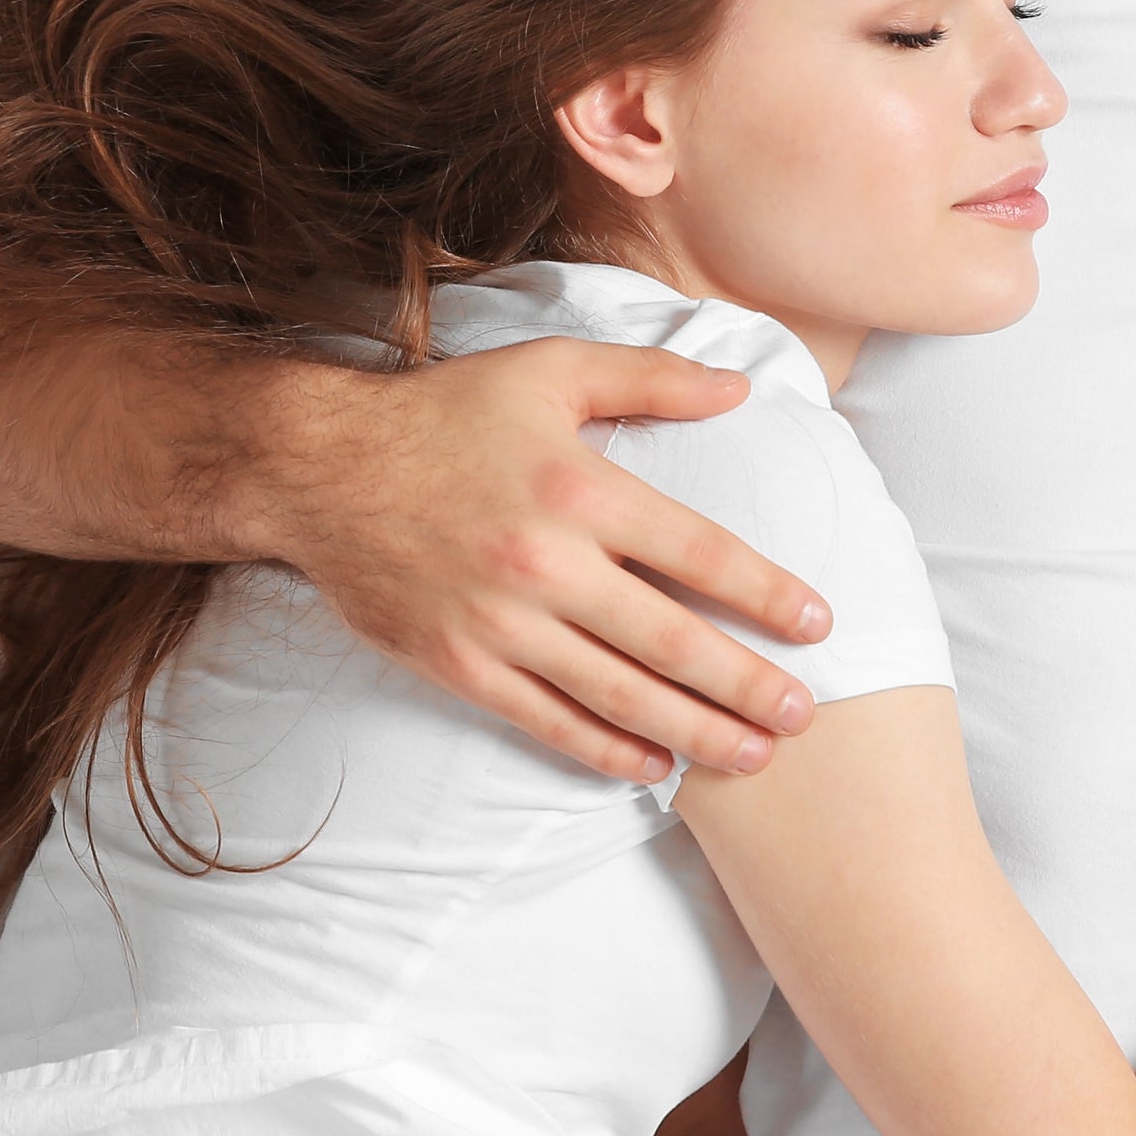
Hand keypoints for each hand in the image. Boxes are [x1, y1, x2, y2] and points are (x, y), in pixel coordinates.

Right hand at [265, 337, 828, 783]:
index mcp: (579, 487)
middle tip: (804, 717)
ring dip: (695, 730)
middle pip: (670, 640)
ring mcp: (499, 622)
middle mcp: (545, 562)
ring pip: (617, 693)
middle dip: (747, 685)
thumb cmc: (441, 413)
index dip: (766, 594)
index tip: (818, 625)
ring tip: (752, 755)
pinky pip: (546, 720)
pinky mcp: (458, 664)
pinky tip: (656, 766)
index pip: (698, 553)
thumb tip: (739, 387)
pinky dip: (606, 749)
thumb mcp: (548, 370)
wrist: (317, 468)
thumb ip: (649, 377)